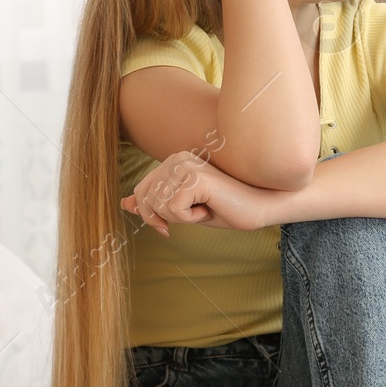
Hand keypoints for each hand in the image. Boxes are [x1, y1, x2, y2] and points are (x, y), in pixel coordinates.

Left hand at [121, 150, 260, 233]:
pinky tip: (210, 208)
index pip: (141, 191)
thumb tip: (124, 204)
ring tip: (205, 208)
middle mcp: (177, 158)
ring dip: (181, 218)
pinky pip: (174, 209)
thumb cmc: (227, 208)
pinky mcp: (195, 178)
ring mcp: (186, 166)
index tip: (167, 228)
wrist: (261, 206)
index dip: (150, 215)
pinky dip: (191, 219)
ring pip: (158, 205)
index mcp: (173, 162)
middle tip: (192, 216)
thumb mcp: (185, 209)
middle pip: (145, 199)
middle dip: (163, 218)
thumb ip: (156, 204)